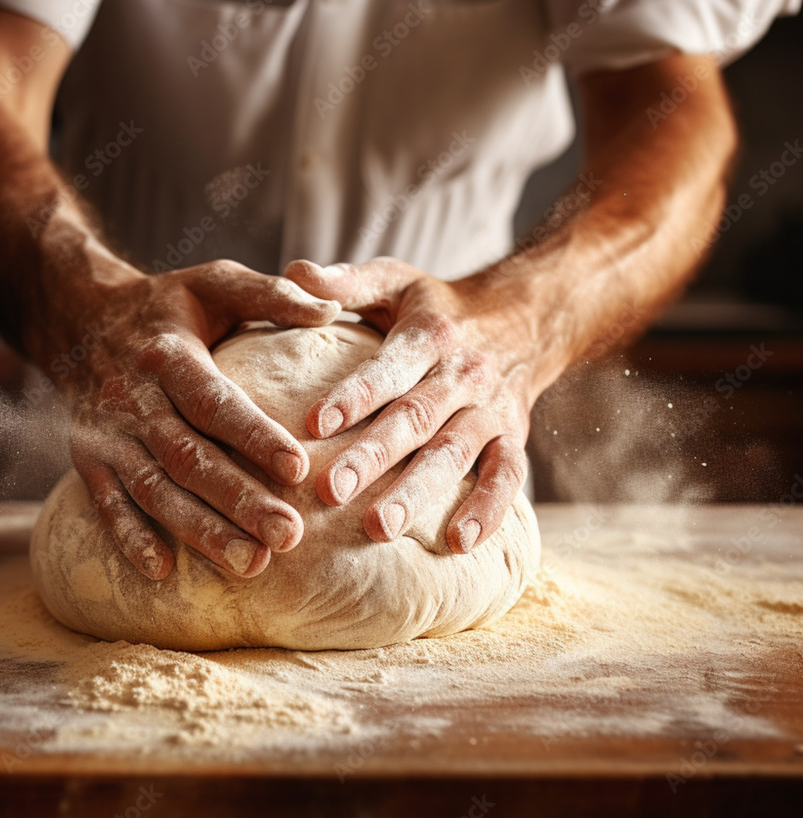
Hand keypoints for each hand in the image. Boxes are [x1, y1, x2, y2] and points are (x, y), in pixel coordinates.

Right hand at [61, 259, 340, 579]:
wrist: (80, 317)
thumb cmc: (167, 305)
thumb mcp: (214, 281)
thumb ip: (271, 293)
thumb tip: (332, 307)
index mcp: (168, 353)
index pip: (213, 400)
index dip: (253, 436)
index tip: (299, 469)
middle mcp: (132, 397)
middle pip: (187, 456)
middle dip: (237, 500)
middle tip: (289, 536)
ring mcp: (107, 432)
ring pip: (153, 488)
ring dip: (198, 530)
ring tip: (249, 564)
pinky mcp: (88, 457)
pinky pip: (106, 502)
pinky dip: (128, 537)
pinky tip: (162, 572)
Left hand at [283, 257, 541, 552]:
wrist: (525, 317)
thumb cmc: (438, 306)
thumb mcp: (397, 280)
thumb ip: (347, 282)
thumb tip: (293, 272)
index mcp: (429, 335)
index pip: (388, 369)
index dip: (354, 396)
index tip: (315, 424)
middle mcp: (462, 374)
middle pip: (416, 419)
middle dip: (373, 457)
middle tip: (331, 492)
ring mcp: (490, 410)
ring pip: (455, 454)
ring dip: (420, 492)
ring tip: (380, 529)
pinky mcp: (511, 437)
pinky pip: (507, 476)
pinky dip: (489, 510)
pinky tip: (459, 544)